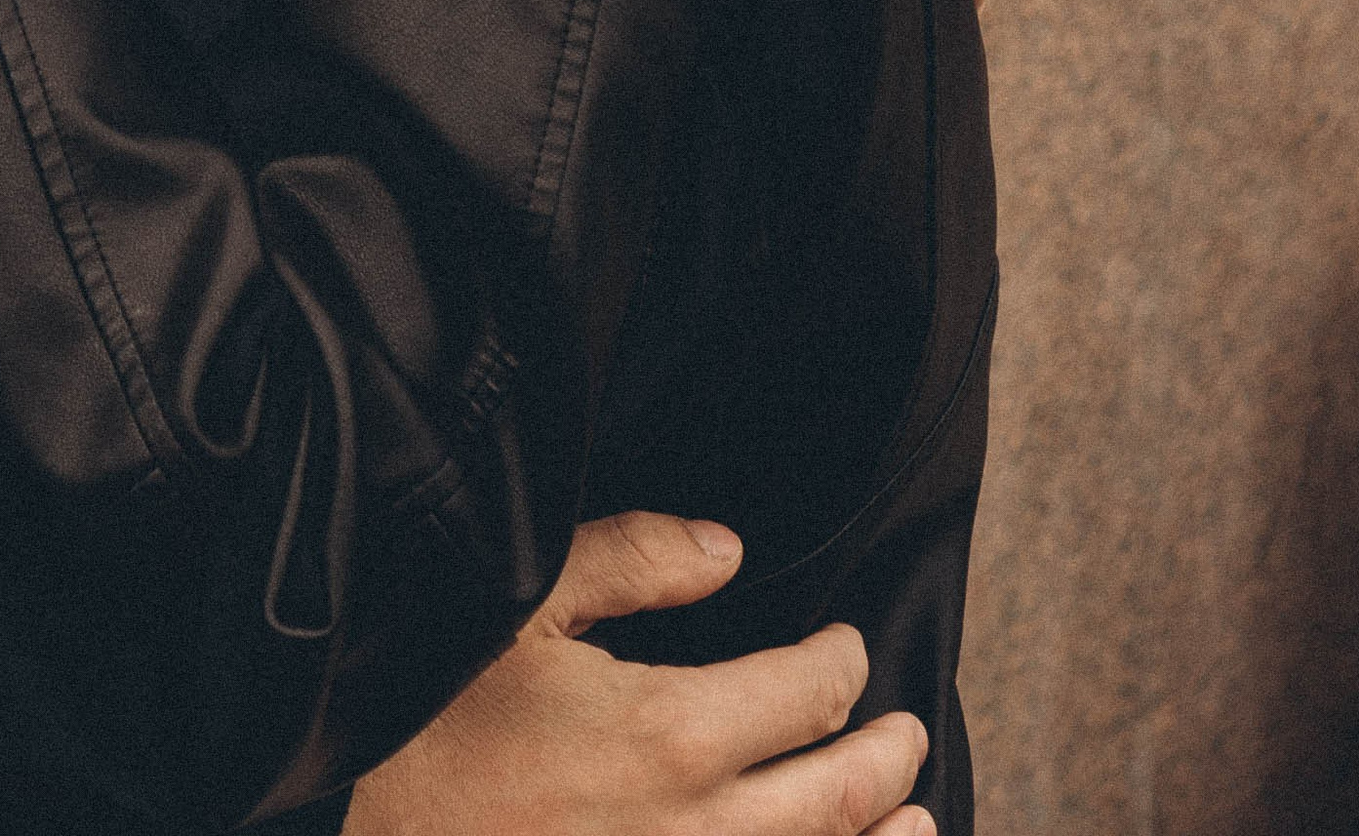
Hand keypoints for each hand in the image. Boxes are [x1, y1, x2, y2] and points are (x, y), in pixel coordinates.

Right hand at [346, 513, 928, 835]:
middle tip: (910, 732)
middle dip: (888, 756)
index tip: (845, 647)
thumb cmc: (438, 726)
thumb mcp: (524, 612)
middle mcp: (699, 831)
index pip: (808, 691)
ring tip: (921, 820)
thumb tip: (727, 550)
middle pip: (840, 795)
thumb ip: (631, 561)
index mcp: (671, 733)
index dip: (841, 661)